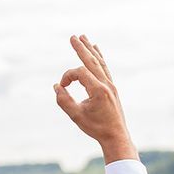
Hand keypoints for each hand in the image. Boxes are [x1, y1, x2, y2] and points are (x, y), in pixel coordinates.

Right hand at [54, 35, 136, 162]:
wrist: (116, 136)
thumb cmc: (96, 128)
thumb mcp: (76, 116)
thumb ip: (64, 100)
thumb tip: (57, 86)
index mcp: (99, 90)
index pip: (80, 73)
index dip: (67, 77)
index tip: (62, 87)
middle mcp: (107, 84)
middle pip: (92, 61)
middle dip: (81, 48)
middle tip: (73, 36)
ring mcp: (111, 85)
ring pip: (99, 62)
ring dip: (90, 50)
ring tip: (84, 38)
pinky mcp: (112, 88)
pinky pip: (105, 68)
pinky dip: (99, 58)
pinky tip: (96, 50)